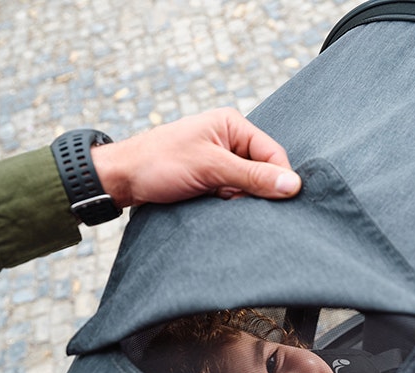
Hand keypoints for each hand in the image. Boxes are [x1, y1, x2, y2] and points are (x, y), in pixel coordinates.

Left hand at [91, 108, 300, 206]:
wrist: (122, 180)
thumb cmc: (159, 163)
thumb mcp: (210, 167)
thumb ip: (252, 176)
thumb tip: (292, 185)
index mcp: (232, 125)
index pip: (273, 153)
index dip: (279, 178)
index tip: (281, 203)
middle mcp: (230, 140)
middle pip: (263, 170)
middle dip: (255, 190)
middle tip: (235, 199)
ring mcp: (221, 161)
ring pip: (249, 186)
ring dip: (240, 198)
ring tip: (219, 200)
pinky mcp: (213, 179)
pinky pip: (234, 194)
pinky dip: (229, 203)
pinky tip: (214, 204)